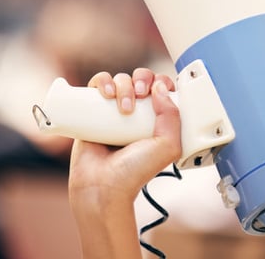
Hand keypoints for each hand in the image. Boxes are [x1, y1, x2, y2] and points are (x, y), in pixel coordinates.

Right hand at [68, 68, 180, 258]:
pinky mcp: (92, 110)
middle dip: (142, 80)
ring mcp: (114, 111)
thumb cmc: (133, 173)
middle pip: (141, 79)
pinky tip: (105, 93)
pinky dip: (102, 81)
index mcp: (157, 120)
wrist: (102, 186)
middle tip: (141, 95)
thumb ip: (172, 116)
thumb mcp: (168, 146)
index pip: (162, 88)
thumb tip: (161, 88)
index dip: (162, 82)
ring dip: (123, 84)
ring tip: (122, 107)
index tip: (159, 90)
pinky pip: (97, 84)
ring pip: (120, 79)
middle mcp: (136, 114)